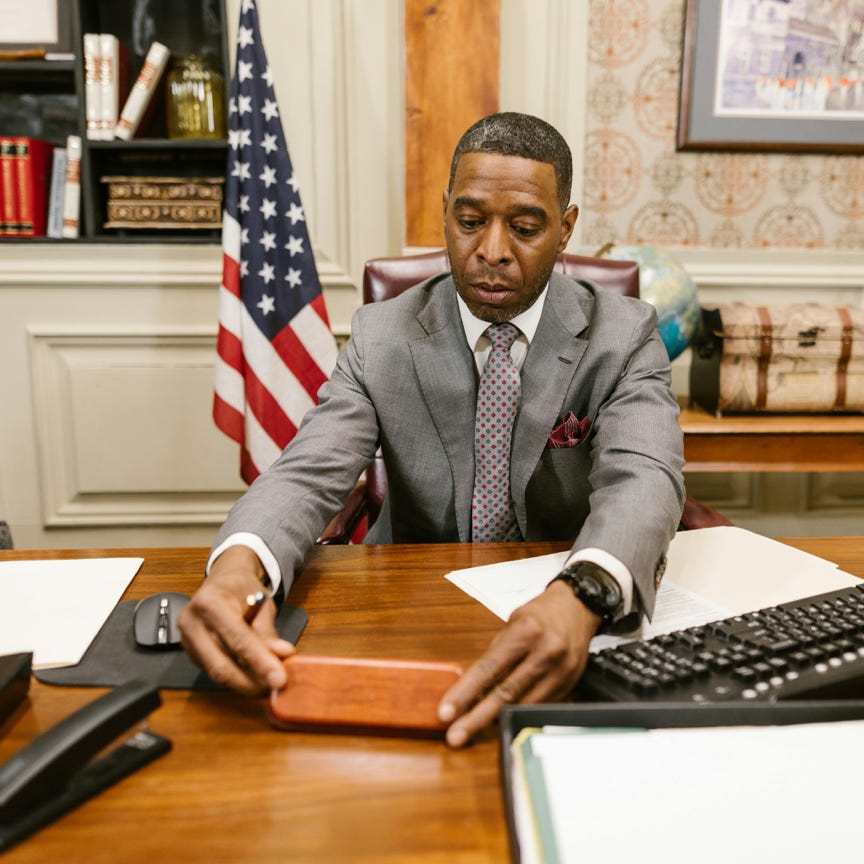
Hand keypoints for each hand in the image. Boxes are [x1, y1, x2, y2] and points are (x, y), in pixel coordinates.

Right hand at [178, 545, 294, 693]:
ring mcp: (186, 640)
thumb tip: (280, 656)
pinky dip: (237, 676)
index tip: (279, 678)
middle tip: (276, 685)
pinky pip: (215, 671)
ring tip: (268, 681)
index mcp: (208, 601)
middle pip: (221, 664)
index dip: (259, 661)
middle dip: (252, 680)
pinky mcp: (190, 654)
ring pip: (218, 673)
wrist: (223, 580)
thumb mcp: (261, 603)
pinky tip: (252, 675)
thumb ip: (268, 632)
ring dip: (246, 681)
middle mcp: (191, 622)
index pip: (236, 638)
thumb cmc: (242, 588)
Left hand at [437, 579, 600, 746]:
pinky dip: (517, 712)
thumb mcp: (512, 622)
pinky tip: (502, 715)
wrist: (577, 608)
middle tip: (455, 736)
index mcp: (526, 632)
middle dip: (476, 718)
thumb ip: (495, 653)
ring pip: (522, 706)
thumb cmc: (540, 614)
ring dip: (496, 718)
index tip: (446, 712)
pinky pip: (538, 706)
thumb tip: (474, 687)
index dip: (465, 693)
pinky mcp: (568, 685)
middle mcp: (545, 653)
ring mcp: (560, 672)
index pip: (489, 669)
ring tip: (473, 726)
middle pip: (505, 694)